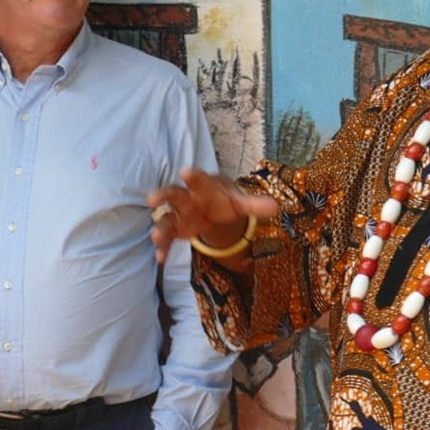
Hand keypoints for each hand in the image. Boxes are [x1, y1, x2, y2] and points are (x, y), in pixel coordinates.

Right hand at [148, 167, 278, 263]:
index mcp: (203, 186)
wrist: (214, 208)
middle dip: (164, 195)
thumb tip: (276, 206)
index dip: (193, 175)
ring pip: (166, 218)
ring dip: (160, 227)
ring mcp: (178, 214)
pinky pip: (168, 238)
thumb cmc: (224, 200)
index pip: (198, 179)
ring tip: (157, 237)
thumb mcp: (239, 202)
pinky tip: (161, 259)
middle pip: (173, 194)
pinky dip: (163, 247)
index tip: (185, 171)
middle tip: (153, 198)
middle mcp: (186, 197)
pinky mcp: (175, 229)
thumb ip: (254, 205)